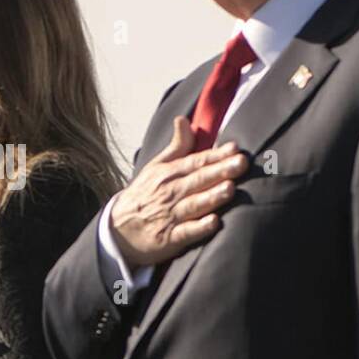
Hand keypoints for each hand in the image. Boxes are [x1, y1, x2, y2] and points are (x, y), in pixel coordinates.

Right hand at [110, 116, 248, 267]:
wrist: (118, 230)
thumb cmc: (144, 196)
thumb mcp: (155, 167)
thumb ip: (176, 146)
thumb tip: (183, 119)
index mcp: (169, 174)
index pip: (196, 161)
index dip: (216, 155)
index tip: (235, 149)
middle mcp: (170, 193)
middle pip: (199, 180)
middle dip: (220, 171)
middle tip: (240, 163)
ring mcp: (170, 216)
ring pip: (194, 204)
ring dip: (211, 196)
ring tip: (229, 189)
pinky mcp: (169, 239)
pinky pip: (185, 233)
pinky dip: (199, 228)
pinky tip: (213, 222)